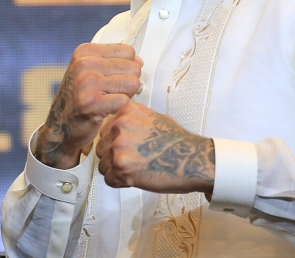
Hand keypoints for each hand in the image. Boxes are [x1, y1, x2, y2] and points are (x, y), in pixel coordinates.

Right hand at [33, 43, 142, 168]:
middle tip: (111, 92)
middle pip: (133, 68)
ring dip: (125, 95)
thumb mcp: (89, 70)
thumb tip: (139, 62)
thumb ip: (114, 61)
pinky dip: (119, 108)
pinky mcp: (91, 103)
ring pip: (132, 84)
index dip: (127, 67)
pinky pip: (124, 101)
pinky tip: (106, 110)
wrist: (61, 124)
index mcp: (85, 52)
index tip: (112, 78)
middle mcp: (84, 63)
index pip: (128, 52)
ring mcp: (87, 83)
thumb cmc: (80, 96)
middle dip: (128, 82)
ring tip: (109, 100)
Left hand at [95, 102, 213, 195]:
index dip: (115, 143)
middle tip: (132, 163)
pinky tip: (136, 179)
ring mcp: (119, 147)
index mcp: (126, 111)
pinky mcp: (121, 167)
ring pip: (103, 165)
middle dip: (112, 158)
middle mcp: (119, 126)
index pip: (106, 130)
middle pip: (101, 148)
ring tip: (135, 172)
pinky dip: (120, 183)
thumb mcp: (156, 118)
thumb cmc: (178, 141)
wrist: (193, 159)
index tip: (128, 149)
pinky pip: (109, 180)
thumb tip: (122, 128)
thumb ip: (135, 121)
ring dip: (116, 172)